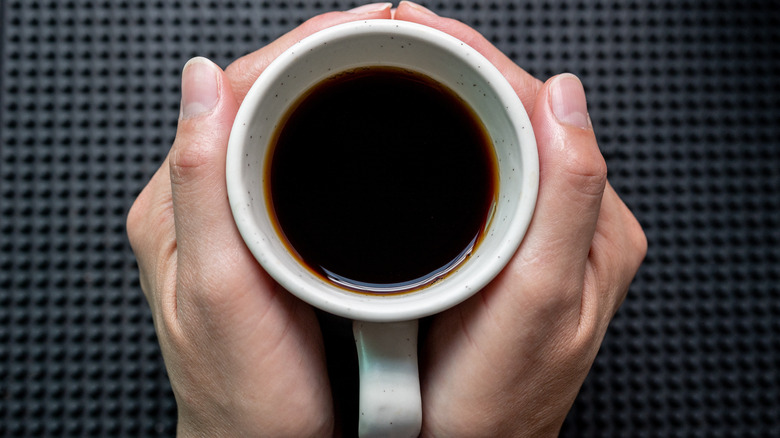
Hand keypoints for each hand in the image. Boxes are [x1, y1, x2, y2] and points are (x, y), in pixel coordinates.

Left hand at [126, 4, 392, 436]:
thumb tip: (199, 76)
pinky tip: (371, 131)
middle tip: (391, 39)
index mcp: (178, 203)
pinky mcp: (267, 234)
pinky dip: (336, 133)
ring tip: (390, 67)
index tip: (362, 29)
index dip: (298, 49)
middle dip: (325, 59)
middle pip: (260, 100)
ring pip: (283, 126)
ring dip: (333, 89)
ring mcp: (236, 216)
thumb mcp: (221, 291)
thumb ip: (203, 183)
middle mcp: (201, 201)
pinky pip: (297, 162)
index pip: (232, 90)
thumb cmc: (245, 392)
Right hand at [393, 2, 646, 436]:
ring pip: (496, 138)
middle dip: (457, 67)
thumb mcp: (541, 298)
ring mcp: (537, 230)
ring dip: (449, 95)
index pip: (542, 110)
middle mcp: (573, 219)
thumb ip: (568, 196)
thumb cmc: (501, 392)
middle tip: (393, 35)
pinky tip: (411, 128)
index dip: (480, 60)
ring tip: (395, 64)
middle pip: (518, 115)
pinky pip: (480, 170)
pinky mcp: (505, 244)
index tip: (420, 28)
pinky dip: (445, 137)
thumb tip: (569, 96)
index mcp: (593, 222)